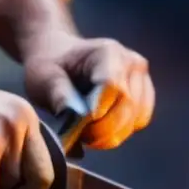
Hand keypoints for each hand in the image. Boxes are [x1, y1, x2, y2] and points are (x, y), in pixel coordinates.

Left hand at [23, 34, 154, 149]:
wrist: (61, 57)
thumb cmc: (51, 65)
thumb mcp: (44, 76)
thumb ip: (59, 95)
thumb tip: (74, 116)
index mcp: (108, 52)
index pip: (113, 86)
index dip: (98, 111)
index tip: (79, 125)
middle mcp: (132, 63)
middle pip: (128, 105)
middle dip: (103, 129)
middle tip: (80, 136)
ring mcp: (142, 78)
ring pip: (136, 117)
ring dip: (112, 133)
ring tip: (88, 132)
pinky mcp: (145, 94)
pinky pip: (139, 120)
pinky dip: (121, 131)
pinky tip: (101, 128)